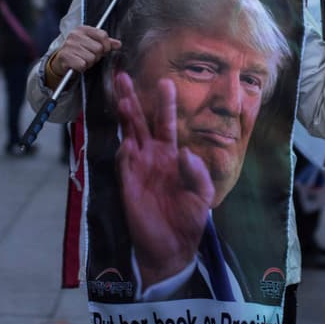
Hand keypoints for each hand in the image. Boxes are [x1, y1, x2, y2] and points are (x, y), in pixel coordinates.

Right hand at [52, 25, 121, 77]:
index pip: (103, 35)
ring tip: (82, 60)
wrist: (61, 61)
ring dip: (89, 63)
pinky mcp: (65, 56)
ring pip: (91, 58)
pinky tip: (77, 65)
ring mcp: (69, 45)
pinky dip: (82, 68)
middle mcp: (75, 35)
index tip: (103, 50)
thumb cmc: (79, 52)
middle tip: (89, 57)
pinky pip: (82, 64)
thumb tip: (118, 44)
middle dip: (96, 56)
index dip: (106, 46)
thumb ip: (106, 43)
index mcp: (83, 29)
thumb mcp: (92, 44)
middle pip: (98, 48)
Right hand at [113, 71, 211, 289]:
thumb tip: (185, 152)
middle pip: (139, 121)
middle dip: (131, 99)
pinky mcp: (129, 185)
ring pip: (127, 136)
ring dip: (124, 118)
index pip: (166, 123)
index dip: (165, 103)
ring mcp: (138, 168)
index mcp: (171, 155)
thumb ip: (197, 173)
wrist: (172, 248)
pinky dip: (126, 153)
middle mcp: (152, 156)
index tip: (166, 81)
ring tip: (121, 98)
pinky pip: (125, 164)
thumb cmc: (188, 219)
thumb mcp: (203, 195)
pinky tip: (129, 143)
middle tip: (123, 76)